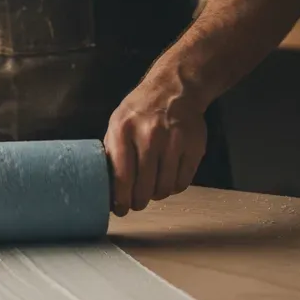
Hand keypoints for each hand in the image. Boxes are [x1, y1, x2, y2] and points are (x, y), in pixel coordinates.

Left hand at [103, 79, 207, 215]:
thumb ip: (111, 152)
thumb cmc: (140, 110)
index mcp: (124, 130)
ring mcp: (174, 141)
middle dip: (138, 201)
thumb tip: (105, 186)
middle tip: (136, 203)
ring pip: (164, 187)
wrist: (174, 89)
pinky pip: (182, 182)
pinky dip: (174, 187)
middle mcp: (149, 135)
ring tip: (152, 190)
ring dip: (156, 195)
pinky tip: (167, 179)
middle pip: (144, 186)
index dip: (120, 199)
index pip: (122, 176)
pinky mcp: (194, 147)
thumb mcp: (117, 123)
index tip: (120, 209)